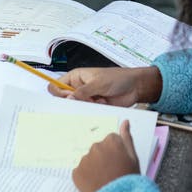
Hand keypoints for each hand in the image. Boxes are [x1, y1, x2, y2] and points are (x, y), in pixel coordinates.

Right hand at [48, 66, 162, 106]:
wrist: (135, 87)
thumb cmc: (118, 78)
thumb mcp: (98, 83)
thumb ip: (82, 92)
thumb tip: (68, 99)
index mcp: (76, 77)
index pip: (56, 86)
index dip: (59, 93)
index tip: (69, 97)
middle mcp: (79, 88)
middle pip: (64, 100)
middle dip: (73, 103)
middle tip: (86, 101)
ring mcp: (86, 99)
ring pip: (76, 108)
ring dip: (86, 107)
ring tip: (99, 100)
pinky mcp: (94, 107)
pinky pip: (87, 114)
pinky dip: (93, 112)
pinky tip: (103, 104)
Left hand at [72, 119, 139, 191]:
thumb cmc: (128, 180)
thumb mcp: (134, 158)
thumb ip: (127, 138)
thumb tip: (125, 122)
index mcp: (111, 142)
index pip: (111, 140)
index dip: (116, 151)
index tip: (119, 162)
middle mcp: (96, 147)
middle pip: (99, 148)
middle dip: (104, 157)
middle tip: (111, 172)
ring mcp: (84, 160)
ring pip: (89, 159)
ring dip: (94, 166)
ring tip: (103, 180)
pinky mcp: (76, 172)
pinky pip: (81, 171)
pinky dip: (86, 176)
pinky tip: (95, 184)